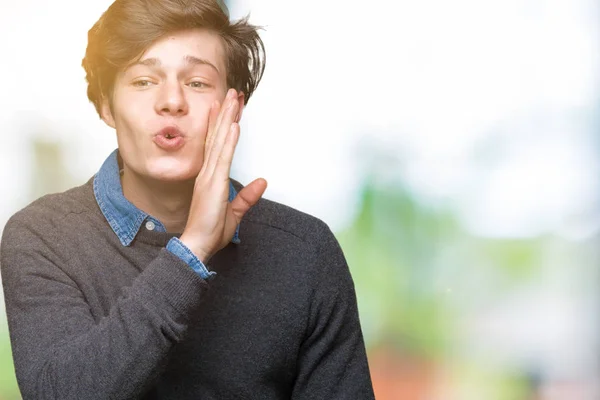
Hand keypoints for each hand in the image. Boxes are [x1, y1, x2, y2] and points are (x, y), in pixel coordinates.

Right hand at [179, 88, 266, 262]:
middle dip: (225, 113)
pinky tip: (233, 126)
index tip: (225, 107)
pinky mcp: (213, 184)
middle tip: (232, 93)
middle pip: (218, 136)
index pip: (216, 144)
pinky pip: (223, 158)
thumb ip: (248, 197)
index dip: (220, 124)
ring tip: (233, 99)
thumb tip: (262, 183)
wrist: (197, 244)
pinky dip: (228, 140)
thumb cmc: (210, 230)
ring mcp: (209, 176)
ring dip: (227, 119)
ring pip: (220, 141)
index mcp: (210, 177)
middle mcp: (208, 172)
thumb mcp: (235, 212)